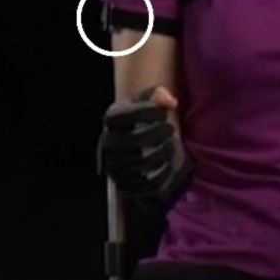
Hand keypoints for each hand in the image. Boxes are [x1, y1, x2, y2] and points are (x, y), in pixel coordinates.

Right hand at [96, 84, 192, 210]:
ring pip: (143, 162)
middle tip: (171, 128)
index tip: (162, 112)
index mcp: (111, 121)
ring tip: (170, 144)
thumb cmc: (145, 121)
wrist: (138, 149)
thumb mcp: (148, 104)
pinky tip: (168, 162)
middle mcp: (109, 144)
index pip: (122, 115)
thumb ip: (159, 95)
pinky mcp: (128, 185)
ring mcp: (116, 166)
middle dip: (159, 133)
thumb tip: (170, 102)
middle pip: (134, 140)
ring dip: (164, 152)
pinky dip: (164, 172)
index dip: (146, 112)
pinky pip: (150, 182)